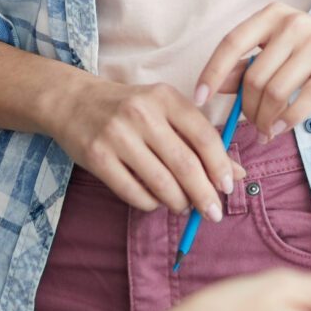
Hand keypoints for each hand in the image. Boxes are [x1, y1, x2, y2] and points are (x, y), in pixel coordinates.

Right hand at [59, 78, 233, 215]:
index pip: (204, 135)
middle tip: (213, 213)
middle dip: (204, 194)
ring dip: (179, 202)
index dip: (220, 165)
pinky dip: (151, 203)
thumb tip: (237, 174)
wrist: (73, 102)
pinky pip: (134, 193)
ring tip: (184, 206)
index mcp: (165, 98)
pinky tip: (156, 201)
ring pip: (161, 183)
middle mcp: (142, 113)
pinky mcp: (97, 157)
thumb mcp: (166, 112)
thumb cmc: (130, 109)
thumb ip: (200, 139)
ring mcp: (117, 135)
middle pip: (185, 164)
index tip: (228, 187)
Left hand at [197, 5, 310, 137]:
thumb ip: (250, 64)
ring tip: (267, 131)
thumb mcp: (282, 48)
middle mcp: (293, 22)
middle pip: (254, 76)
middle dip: (248, 109)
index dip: (211, 73)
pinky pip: (304, 98)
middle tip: (252, 127)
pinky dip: (288, 120)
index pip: (231, 43)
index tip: (200, 100)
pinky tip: (281, 130)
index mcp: (273, 15)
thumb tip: (217, 87)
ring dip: (266, 119)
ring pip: (276, 91)